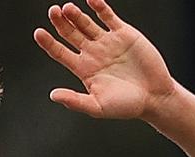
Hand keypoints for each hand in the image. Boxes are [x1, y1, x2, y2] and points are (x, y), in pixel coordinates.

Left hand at [34, 1, 175, 120]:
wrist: (154, 96)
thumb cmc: (126, 106)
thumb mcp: (98, 107)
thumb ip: (75, 101)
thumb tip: (53, 95)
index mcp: (83, 69)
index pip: (60, 52)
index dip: (49, 43)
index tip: (39, 33)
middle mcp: (92, 53)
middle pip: (70, 33)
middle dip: (60, 23)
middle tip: (53, 12)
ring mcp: (107, 42)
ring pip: (86, 23)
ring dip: (76, 15)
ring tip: (67, 8)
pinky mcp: (123, 33)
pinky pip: (107, 16)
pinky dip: (99, 7)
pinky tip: (91, 0)